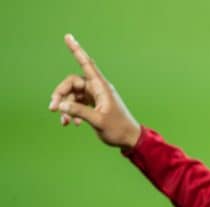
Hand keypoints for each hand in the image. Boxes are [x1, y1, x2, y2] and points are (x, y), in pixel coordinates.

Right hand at [49, 34, 140, 149]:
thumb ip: (79, 111)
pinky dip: (72, 113)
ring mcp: (95, 97)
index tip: (68, 37)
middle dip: (60, 94)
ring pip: (73, 95)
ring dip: (66, 107)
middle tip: (52, 108)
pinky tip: (72, 124)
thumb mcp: (98, 121)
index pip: (87, 65)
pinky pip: (77, 104)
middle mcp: (97, 89)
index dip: (77, 51)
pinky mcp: (93, 105)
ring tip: (64, 122)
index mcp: (101, 88)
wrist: (129, 139)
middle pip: (72, 83)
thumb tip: (61, 105)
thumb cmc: (118, 129)